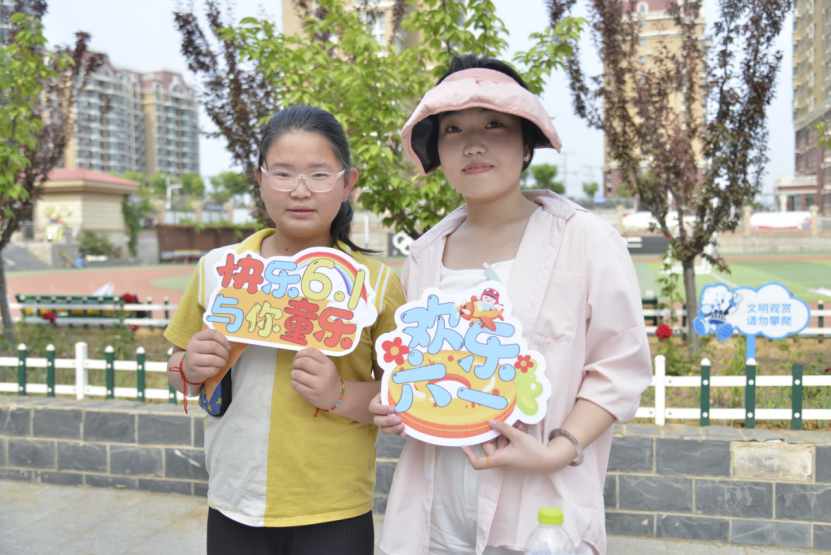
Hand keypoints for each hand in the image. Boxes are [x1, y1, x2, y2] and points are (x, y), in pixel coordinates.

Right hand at [183, 329, 230, 382]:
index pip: (211, 333)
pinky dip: (217, 369)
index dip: (223, 339)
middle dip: (224, 352)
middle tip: (226, 355)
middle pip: (213, 346)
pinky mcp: (195, 371)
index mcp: (196, 337)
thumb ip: (215, 341)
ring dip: (222, 361)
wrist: (187, 368)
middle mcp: (192, 347)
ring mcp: (192, 360)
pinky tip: (216, 368)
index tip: (227, 345)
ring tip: (222, 362)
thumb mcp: (204, 344)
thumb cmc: (200, 354)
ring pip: (213, 359)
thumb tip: (228, 346)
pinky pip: (212, 370)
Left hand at [291, 348, 341, 408]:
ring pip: (297, 374)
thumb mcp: (327, 366)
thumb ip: (316, 359)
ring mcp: (318, 385)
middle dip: (296, 362)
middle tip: (295, 365)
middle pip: (304, 362)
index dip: (301, 352)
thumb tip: (297, 356)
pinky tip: (297, 382)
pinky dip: (293, 382)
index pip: (312, 352)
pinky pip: (296, 385)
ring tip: (295, 374)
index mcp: (328, 364)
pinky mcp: (312, 395)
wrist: (336, 396)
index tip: (298, 356)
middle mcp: (325, 374)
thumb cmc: (329, 379)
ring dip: (293, 373)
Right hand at [369, 392, 405, 435]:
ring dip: (392, 429)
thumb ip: (394, 390)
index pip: (373, 407)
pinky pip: (391, 432)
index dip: (382, 409)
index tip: (394, 408)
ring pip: (383, 429)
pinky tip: (404, 433)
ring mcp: (383, 421)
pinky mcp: (389, 427)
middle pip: (377, 420)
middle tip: (399, 419)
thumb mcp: (393, 389)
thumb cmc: (395, 392)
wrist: (401, 398)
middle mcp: (377, 413)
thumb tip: (402, 386)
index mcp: (376, 402)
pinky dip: (398, 433)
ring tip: (402, 427)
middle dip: (388, 421)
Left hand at [461, 419, 575, 473]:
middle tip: (501, 422)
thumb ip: (503, 428)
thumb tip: (490, 422)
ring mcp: (507, 459)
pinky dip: (511, 436)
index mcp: (499, 460)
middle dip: (495, 433)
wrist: (550, 460)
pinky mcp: (514, 456)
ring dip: (506, 433)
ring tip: (516, 424)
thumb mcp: (517, 437)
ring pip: (500, 443)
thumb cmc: (533, 452)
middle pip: (489, 446)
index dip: (469, 454)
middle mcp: (501, 461)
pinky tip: (519, 427)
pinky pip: (507, 444)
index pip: (478, 462)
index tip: (463, 445)